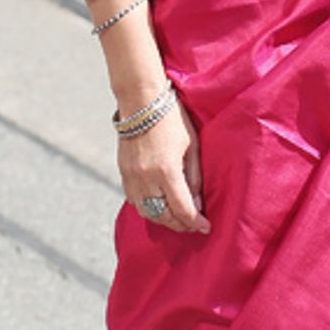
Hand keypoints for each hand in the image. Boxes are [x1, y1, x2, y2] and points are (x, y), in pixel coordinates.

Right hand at [117, 96, 209, 235]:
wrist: (141, 102)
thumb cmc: (172, 120)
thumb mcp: (192, 146)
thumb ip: (194, 178)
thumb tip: (197, 204)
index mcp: (167, 171)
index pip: (182, 209)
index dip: (195, 222)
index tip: (206, 227)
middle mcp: (146, 178)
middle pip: (163, 215)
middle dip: (180, 225)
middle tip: (193, 225)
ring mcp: (132, 177)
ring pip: (147, 212)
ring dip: (163, 220)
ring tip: (177, 219)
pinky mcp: (123, 173)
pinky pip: (135, 202)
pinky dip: (148, 209)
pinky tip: (159, 207)